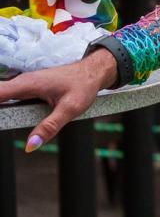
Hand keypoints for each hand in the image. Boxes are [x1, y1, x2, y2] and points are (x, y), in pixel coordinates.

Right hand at [0, 50, 118, 151]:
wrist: (93, 71)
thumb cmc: (83, 85)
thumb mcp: (69, 109)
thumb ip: (49, 127)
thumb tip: (30, 145)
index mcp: (29, 84)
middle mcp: (23, 82)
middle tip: (2, 123)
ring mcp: (25, 84)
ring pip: (2, 95)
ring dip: (1, 107)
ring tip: (5, 121)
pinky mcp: (28, 88)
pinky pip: (9, 96)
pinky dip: (3, 104)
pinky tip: (5, 115)